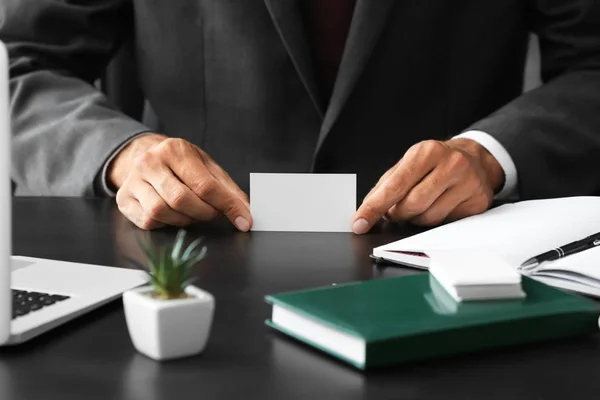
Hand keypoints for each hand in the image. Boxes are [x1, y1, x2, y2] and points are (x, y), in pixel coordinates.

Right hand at [109, 134, 251, 230]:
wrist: (143, 158)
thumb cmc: (181, 165)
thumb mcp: (207, 168)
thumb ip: (228, 190)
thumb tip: (247, 213)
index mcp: (175, 150)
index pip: (205, 185)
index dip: (227, 206)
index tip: (244, 221)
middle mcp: (150, 162)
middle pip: (182, 200)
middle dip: (205, 213)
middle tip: (213, 213)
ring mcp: (133, 181)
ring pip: (162, 212)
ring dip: (185, 220)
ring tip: (192, 212)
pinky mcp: (124, 200)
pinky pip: (148, 221)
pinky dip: (166, 223)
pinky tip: (172, 214)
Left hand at [351, 138, 503, 233]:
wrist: (476, 159)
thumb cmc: (436, 162)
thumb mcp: (409, 164)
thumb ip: (385, 186)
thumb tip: (365, 212)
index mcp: (427, 151)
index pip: (395, 186)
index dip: (374, 207)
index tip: (359, 223)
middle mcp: (451, 164)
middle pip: (412, 205)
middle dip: (398, 213)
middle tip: (397, 210)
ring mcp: (468, 183)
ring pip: (429, 218)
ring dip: (416, 218)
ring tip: (422, 204)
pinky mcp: (478, 201)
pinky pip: (446, 224)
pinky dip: (436, 220)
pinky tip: (440, 205)